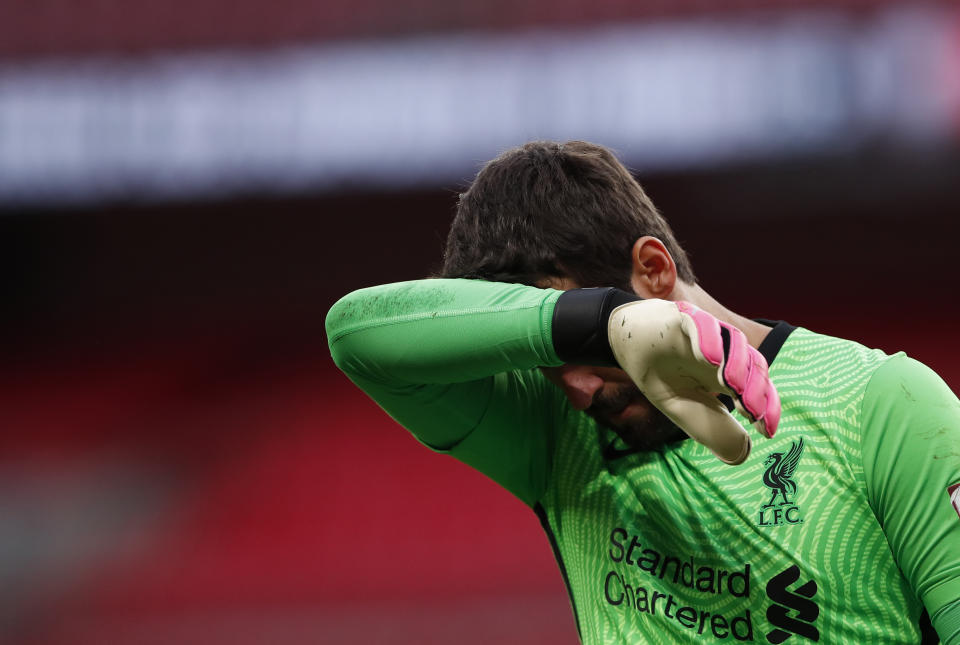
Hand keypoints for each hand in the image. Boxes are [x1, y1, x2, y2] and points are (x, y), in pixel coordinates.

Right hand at [607, 299, 779, 463]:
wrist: (621, 340)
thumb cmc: (657, 373)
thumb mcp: (682, 408)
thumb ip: (711, 429)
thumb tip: (744, 454)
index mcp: (725, 375)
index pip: (757, 388)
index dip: (766, 407)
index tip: (766, 431)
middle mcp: (723, 353)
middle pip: (753, 365)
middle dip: (756, 390)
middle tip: (752, 413)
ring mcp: (707, 333)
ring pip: (733, 342)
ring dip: (736, 364)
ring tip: (733, 386)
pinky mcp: (684, 317)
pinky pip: (701, 324)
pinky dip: (709, 338)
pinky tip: (711, 357)